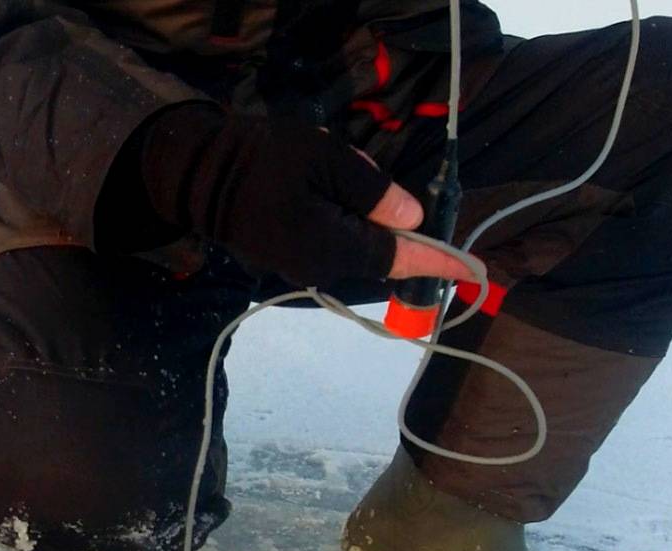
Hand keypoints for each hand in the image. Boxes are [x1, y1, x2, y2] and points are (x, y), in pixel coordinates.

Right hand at [136, 102, 477, 286]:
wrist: (198, 174)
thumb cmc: (263, 161)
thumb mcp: (325, 159)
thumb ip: (372, 190)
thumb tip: (410, 216)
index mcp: (332, 248)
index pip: (399, 259)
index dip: (438, 262)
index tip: (473, 271)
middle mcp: (320, 269)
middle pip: (379, 255)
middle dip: (397, 230)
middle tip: (382, 189)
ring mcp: (301, 267)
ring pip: (356, 248)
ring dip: (367, 222)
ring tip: (347, 183)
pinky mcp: (289, 257)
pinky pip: (334, 244)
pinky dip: (347, 224)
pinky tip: (333, 195)